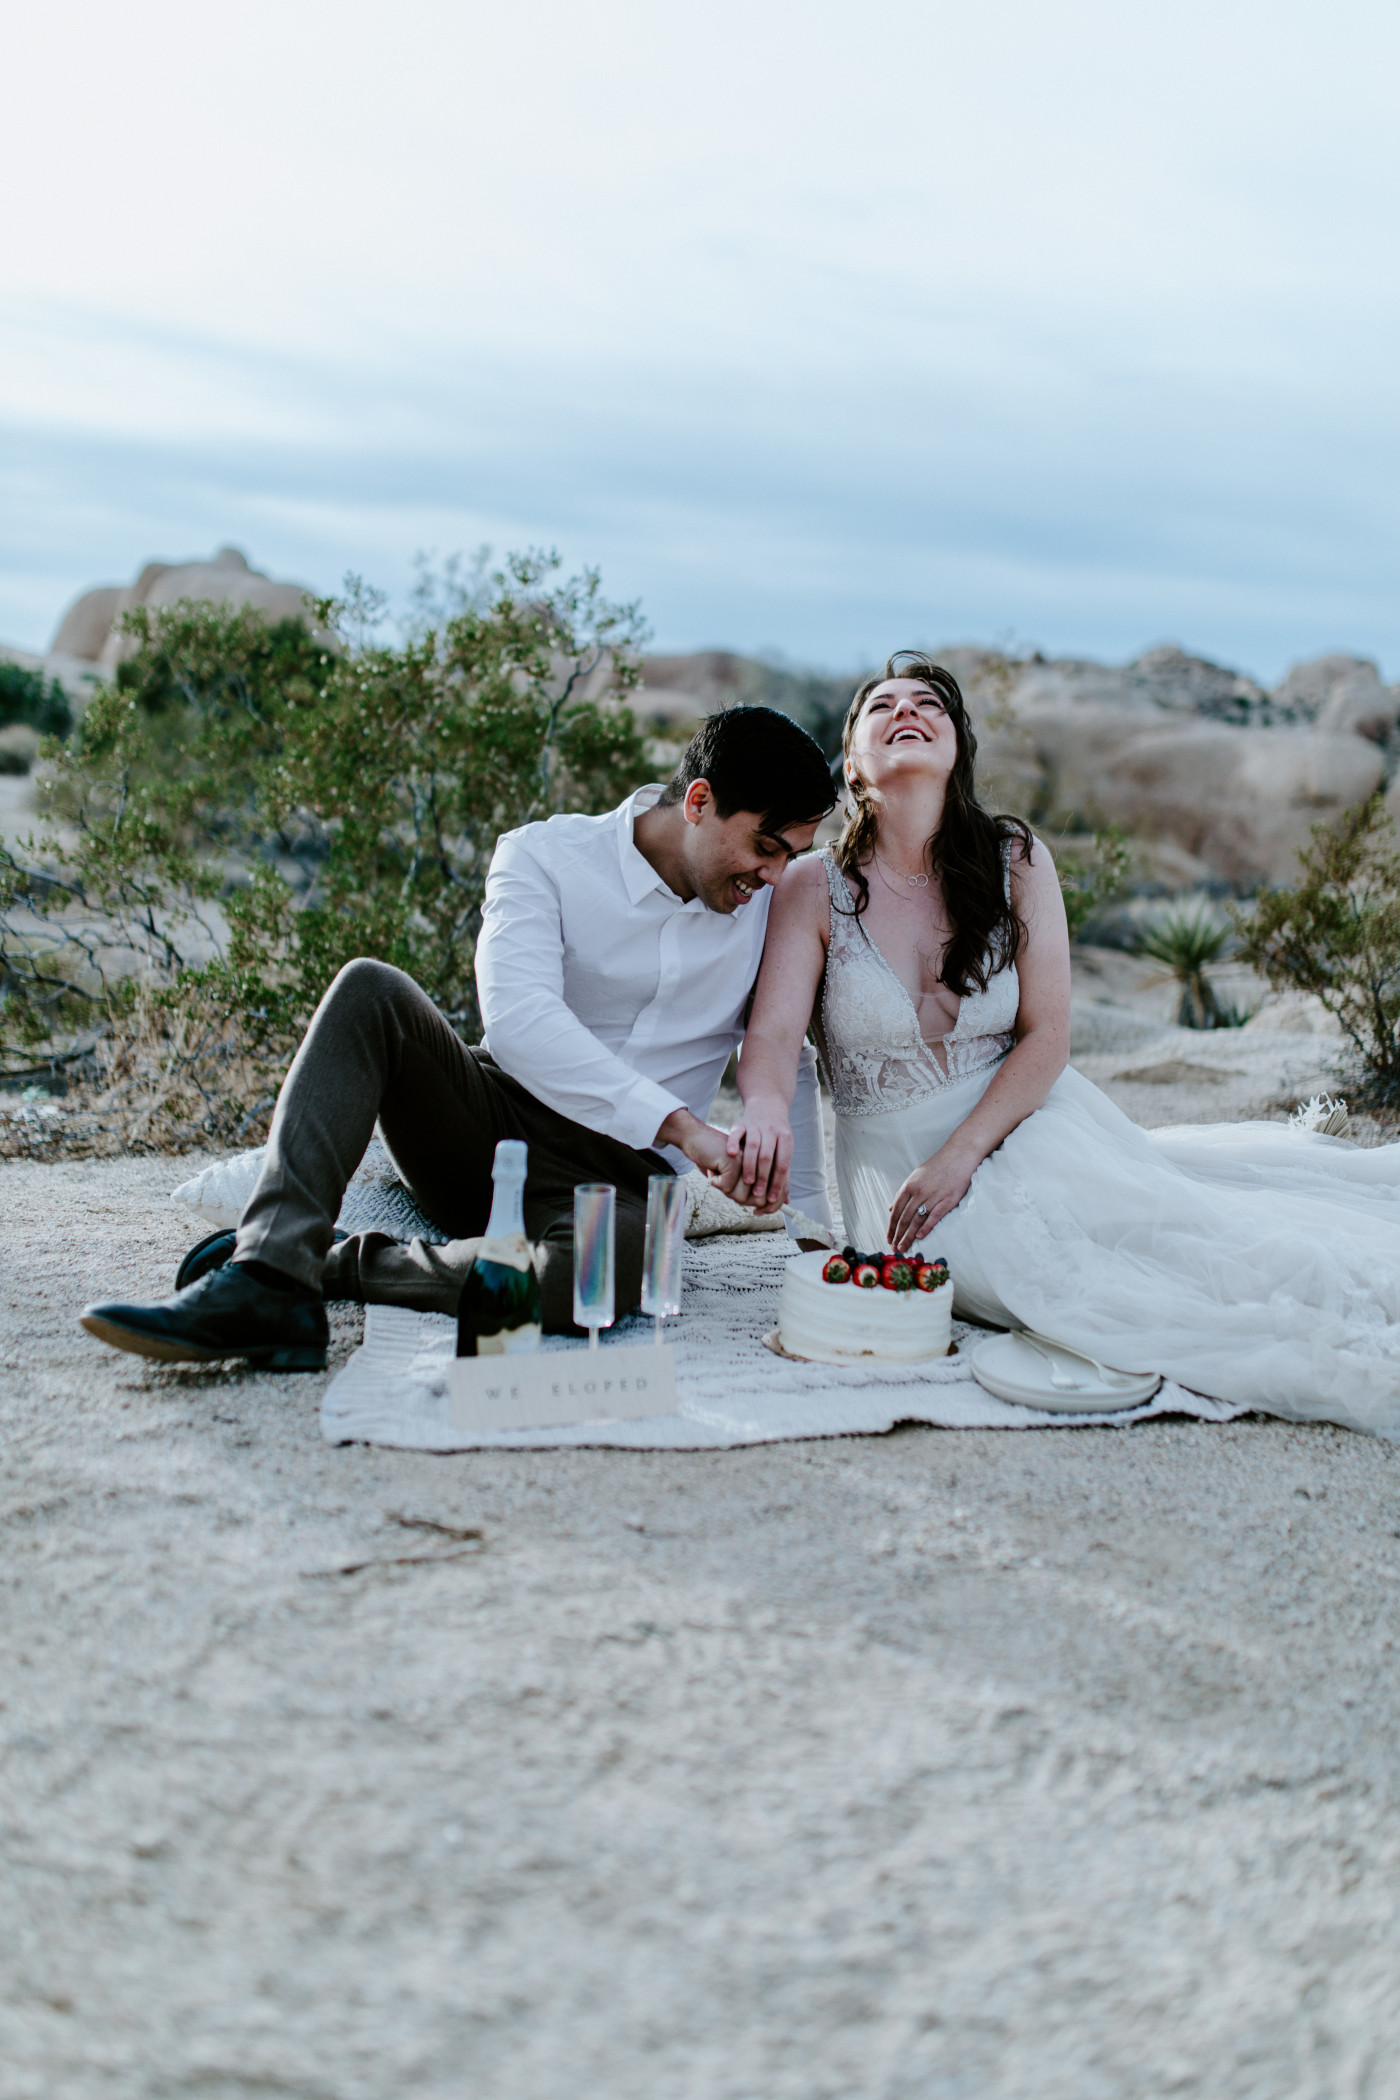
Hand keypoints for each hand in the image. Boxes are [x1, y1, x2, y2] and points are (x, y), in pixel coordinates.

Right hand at [654, 1106, 785, 1213]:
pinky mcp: (735, 1158)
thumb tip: (768, 1206)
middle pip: (759, 1199)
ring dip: (726, 1191)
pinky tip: (713, 1168)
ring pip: (742, 1195)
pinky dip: (715, 1182)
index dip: (770, 1206)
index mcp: (766, 1163)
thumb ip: (753, 1189)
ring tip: (720, 1175)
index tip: (758, 1212)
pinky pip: (726, 1187)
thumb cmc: (718, 1160)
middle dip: (742, 1200)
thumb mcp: (738, 1177)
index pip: (779, 1190)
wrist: (698, 1138)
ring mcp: (750, 1158)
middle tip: (728, 1186)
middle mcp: (761, 1159)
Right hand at [720, 1104, 791, 1214]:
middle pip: (767, 1156)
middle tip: (758, 1194)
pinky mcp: (741, 1123)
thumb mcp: (784, 1150)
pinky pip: (737, 1132)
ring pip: (753, 1146)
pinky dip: (734, 1143)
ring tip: (747, 1182)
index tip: (771, 1199)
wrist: (767, 1104)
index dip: (777, 1183)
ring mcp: (756, 1126)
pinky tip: (731, 1155)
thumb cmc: (775, 1136)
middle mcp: (772, 1131)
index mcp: (786, 1139)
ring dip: (749, 1165)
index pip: (782, 1164)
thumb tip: (786, 1201)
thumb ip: (783, 1174)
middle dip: (763, 1177)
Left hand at [888, 1143, 978, 1252]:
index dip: (891, 1227)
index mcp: (909, 1186)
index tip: (889, 1238)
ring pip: (917, 1220)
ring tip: (904, 1248)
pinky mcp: (947, 1200)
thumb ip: (903, 1193)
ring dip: (908, 1236)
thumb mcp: (915, 1176)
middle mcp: (919, 1192)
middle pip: (904, 1218)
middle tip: (894, 1248)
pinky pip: (934, 1216)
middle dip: (898, 1235)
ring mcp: (933, 1196)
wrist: (959, 1156)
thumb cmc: (937, 1166)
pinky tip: (919, 1237)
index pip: (896, 1211)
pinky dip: (926, 1228)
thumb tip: (891, 1208)